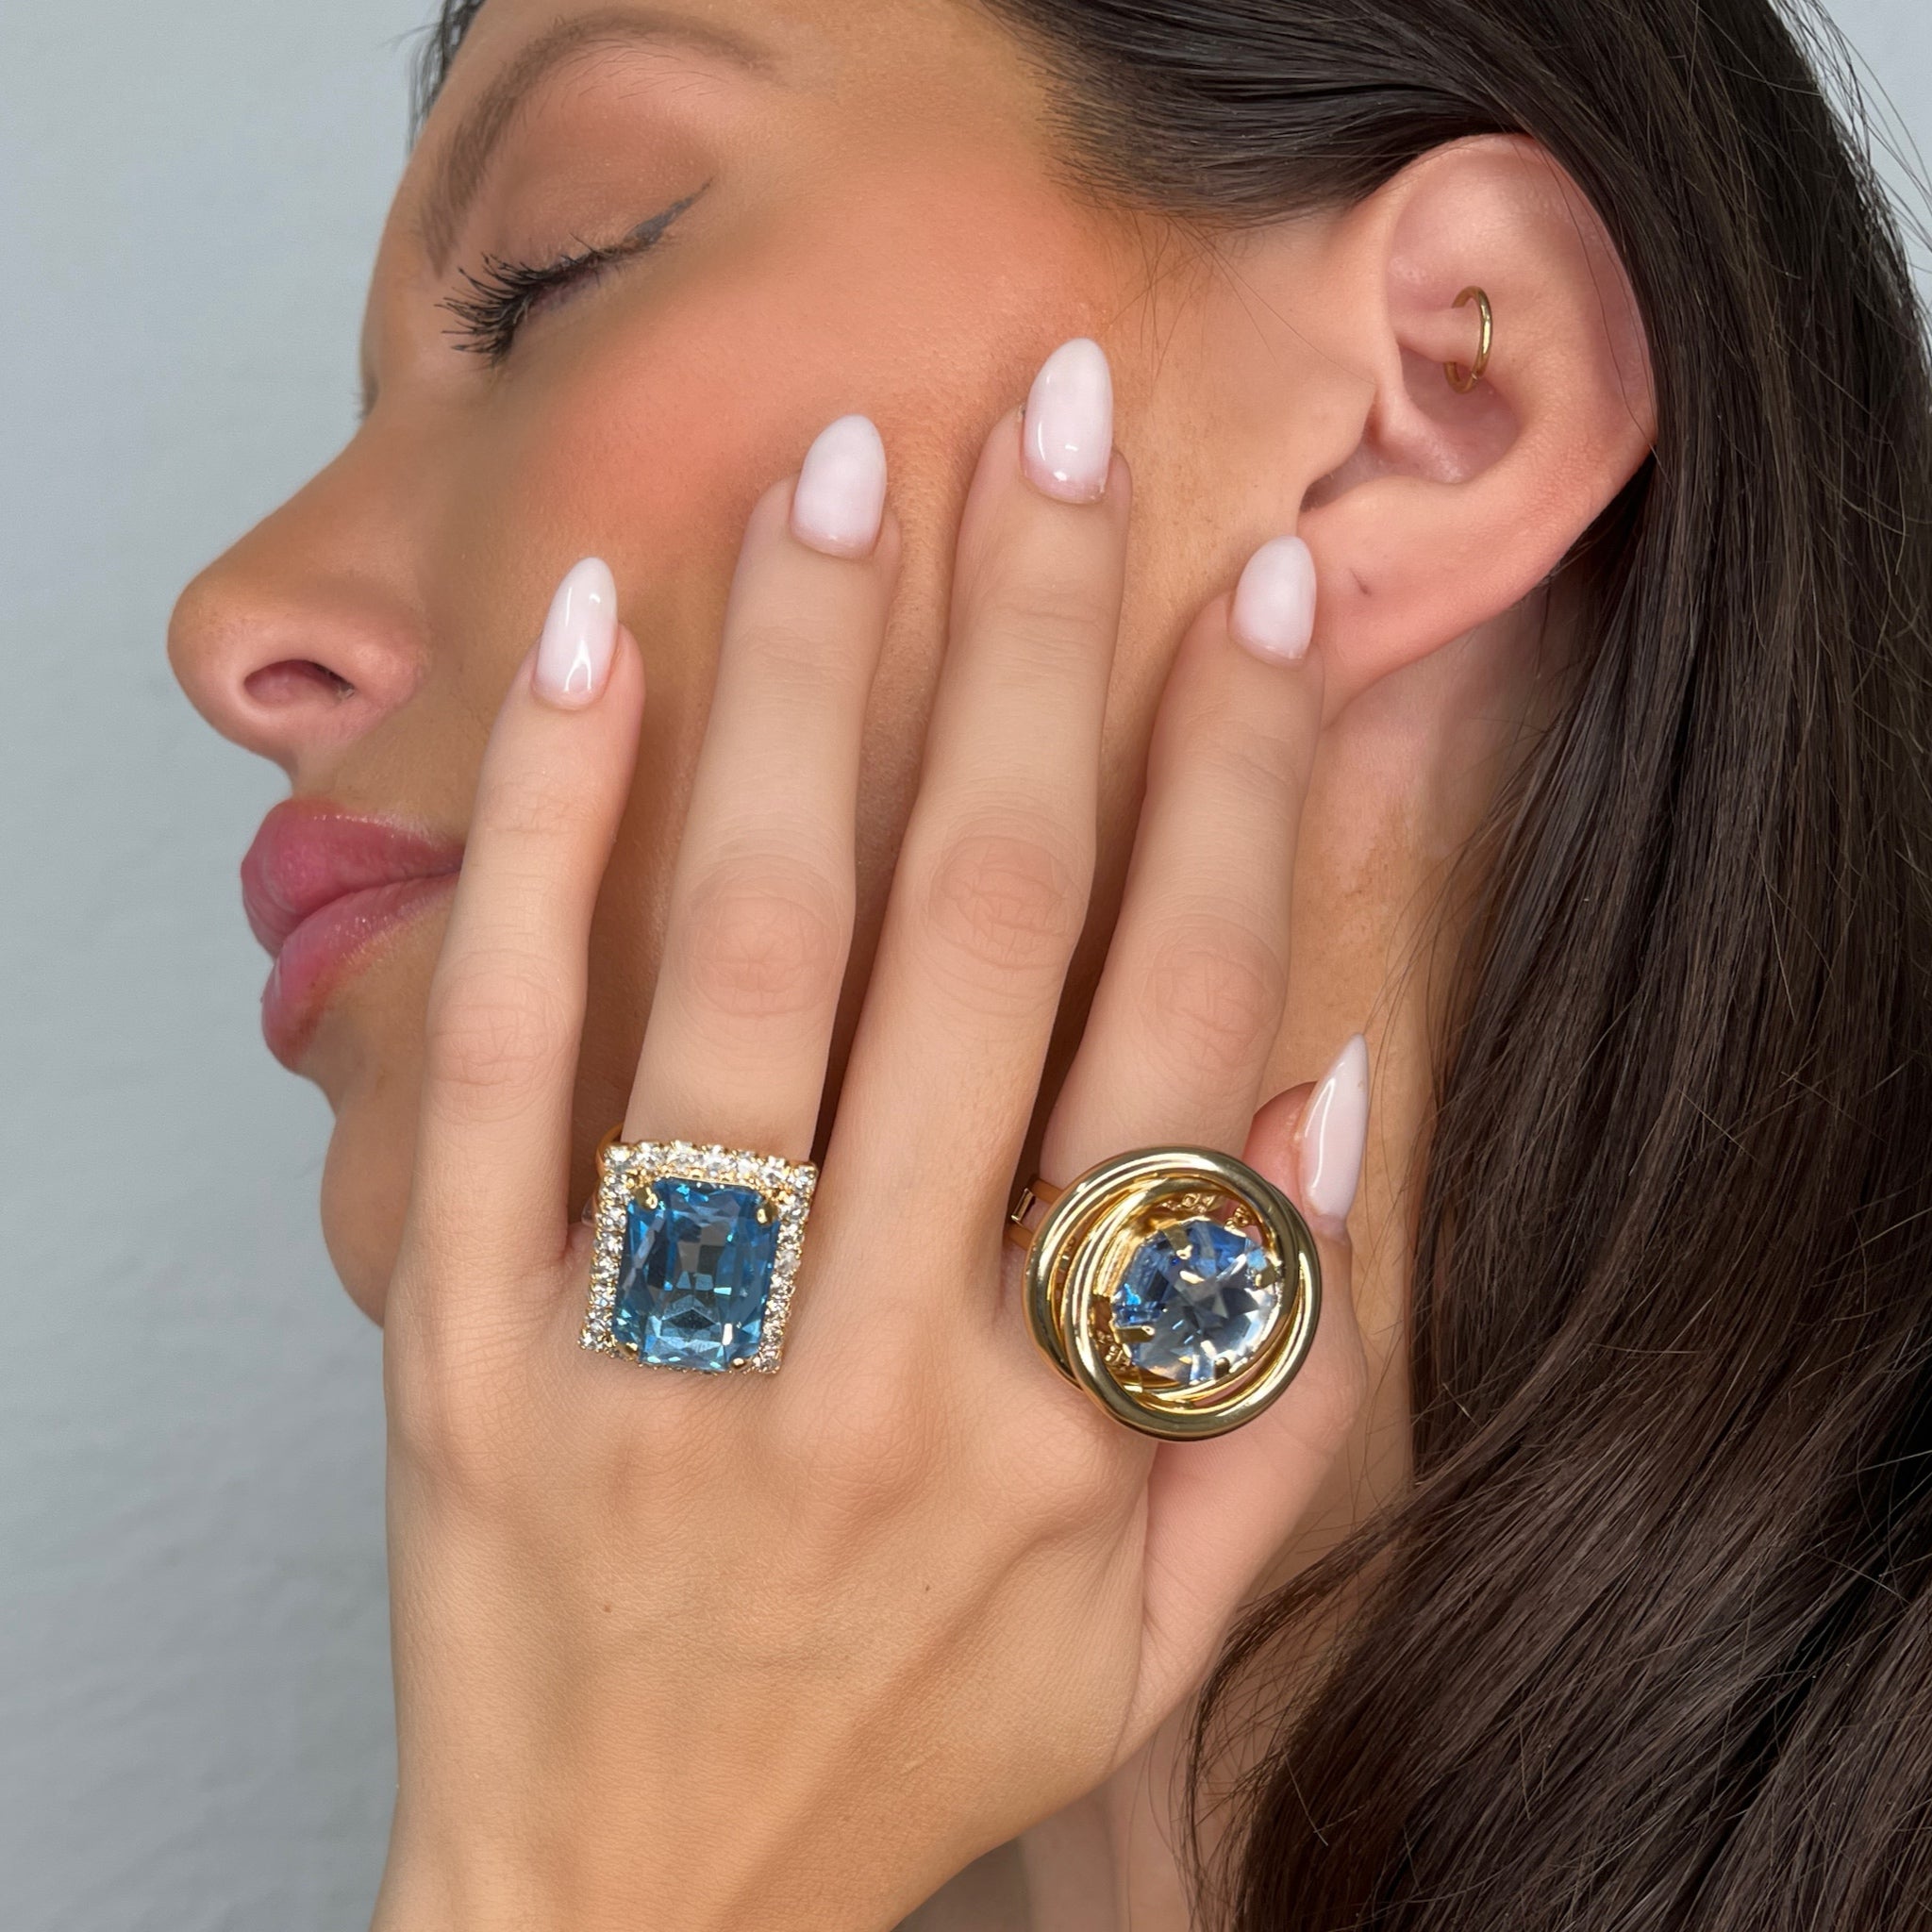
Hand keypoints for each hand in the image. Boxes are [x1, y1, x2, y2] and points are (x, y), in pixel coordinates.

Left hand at [373, 346, 1367, 1931]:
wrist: (627, 1909)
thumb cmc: (911, 1742)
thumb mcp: (1161, 1625)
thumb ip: (1275, 1364)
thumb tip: (1343, 1069)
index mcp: (1068, 1412)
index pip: (1184, 1017)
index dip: (1237, 780)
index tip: (1262, 597)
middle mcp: (885, 1351)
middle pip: (984, 925)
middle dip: (1034, 645)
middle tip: (1056, 424)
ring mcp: (666, 1339)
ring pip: (754, 946)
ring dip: (805, 682)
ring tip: (841, 472)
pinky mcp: (467, 1341)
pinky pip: (506, 1051)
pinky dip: (545, 834)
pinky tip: (584, 652)